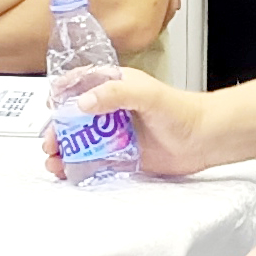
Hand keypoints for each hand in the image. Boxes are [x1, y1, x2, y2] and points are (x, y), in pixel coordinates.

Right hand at [37, 66, 223, 179]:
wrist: (205, 139)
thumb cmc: (182, 110)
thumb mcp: (146, 94)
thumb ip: (115, 93)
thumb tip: (83, 102)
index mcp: (116, 85)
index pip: (80, 84)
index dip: (62, 94)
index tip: (50, 105)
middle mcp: (112, 109)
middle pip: (74, 117)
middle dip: (57, 129)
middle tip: (50, 141)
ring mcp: (116, 133)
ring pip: (81, 140)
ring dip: (64, 149)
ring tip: (55, 160)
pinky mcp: (122, 154)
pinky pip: (95, 160)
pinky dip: (79, 165)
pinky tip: (70, 171)